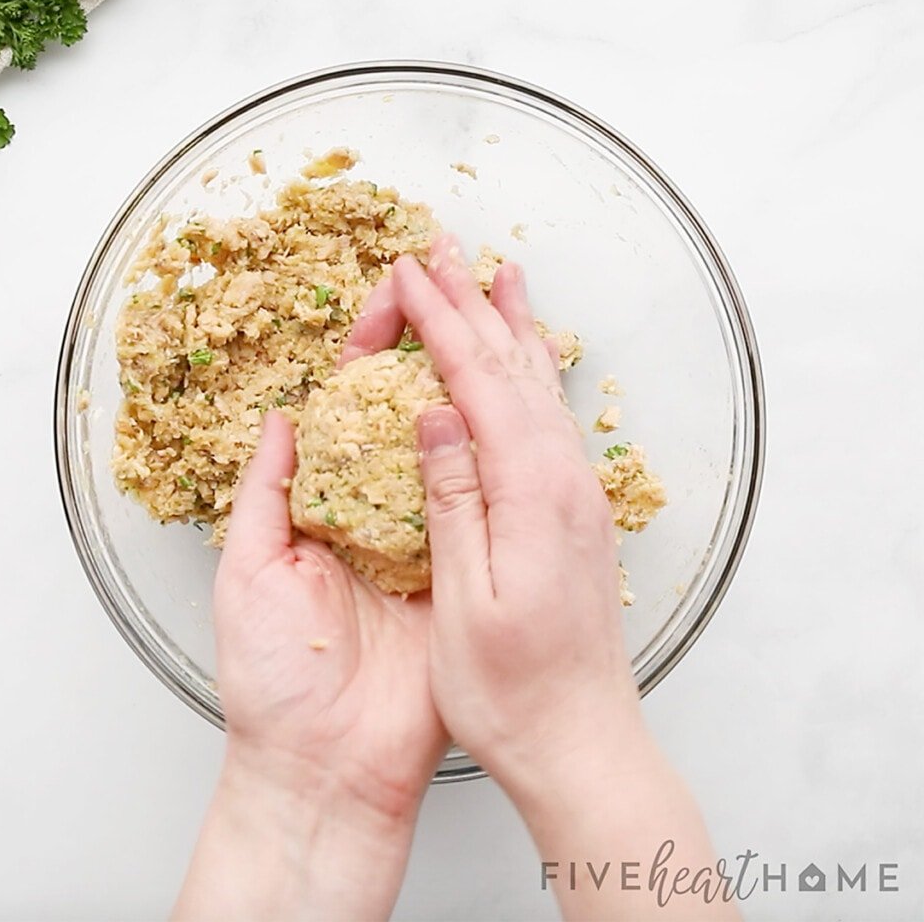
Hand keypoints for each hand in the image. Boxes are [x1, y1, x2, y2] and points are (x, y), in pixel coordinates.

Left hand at [174, 285, 447, 920]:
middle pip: (407, 415)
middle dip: (428, 350)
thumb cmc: (273, 679)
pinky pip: (479, 511)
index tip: (389, 295)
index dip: (367, 347)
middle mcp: (378, 513)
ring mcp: (426, 542)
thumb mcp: (249, 571)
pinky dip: (493, 464)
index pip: (348, 407)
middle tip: (452, 287)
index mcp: (323, 506)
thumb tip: (282, 420)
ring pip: (450, 453)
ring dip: (467, 393)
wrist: (327, 769)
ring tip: (488, 327)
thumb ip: (266, 492)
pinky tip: (508, 414)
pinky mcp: (462, 575)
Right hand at [379, 234, 645, 793]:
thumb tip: (434, 413)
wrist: (583, 742)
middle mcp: (565, 481)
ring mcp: (578, 495)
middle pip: (512, 368)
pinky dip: (532, 375)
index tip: (406, 273)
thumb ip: (453, 498)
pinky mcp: (577, 513)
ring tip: (500, 277)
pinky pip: (551, 419)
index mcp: (531, 494)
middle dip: (472, 302)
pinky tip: (528, 366)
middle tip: (445, 247)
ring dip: (511, 327)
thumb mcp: (463, 600)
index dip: (437, 321)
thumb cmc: (513, 692)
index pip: (475, 382)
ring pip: (538, 387)